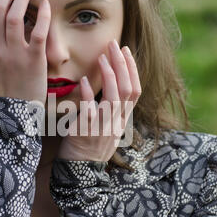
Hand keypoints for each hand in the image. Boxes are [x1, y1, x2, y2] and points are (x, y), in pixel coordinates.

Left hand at [56, 40, 141, 161]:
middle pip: (127, 89)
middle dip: (122, 64)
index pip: (135, 90)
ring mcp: (103, 126)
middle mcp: (117, 122)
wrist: (81, 171)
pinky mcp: (87, 131)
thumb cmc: (91, 146)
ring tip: (102, 57)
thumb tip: (111, 86)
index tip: (126, 51)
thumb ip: (112, 109)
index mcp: (123, 119)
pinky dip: (89, 94)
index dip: (132, 69)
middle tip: (114, 45)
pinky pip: (90, 110)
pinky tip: (85, 81)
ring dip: (109, 74)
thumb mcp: (109, 128)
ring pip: (114, 97)